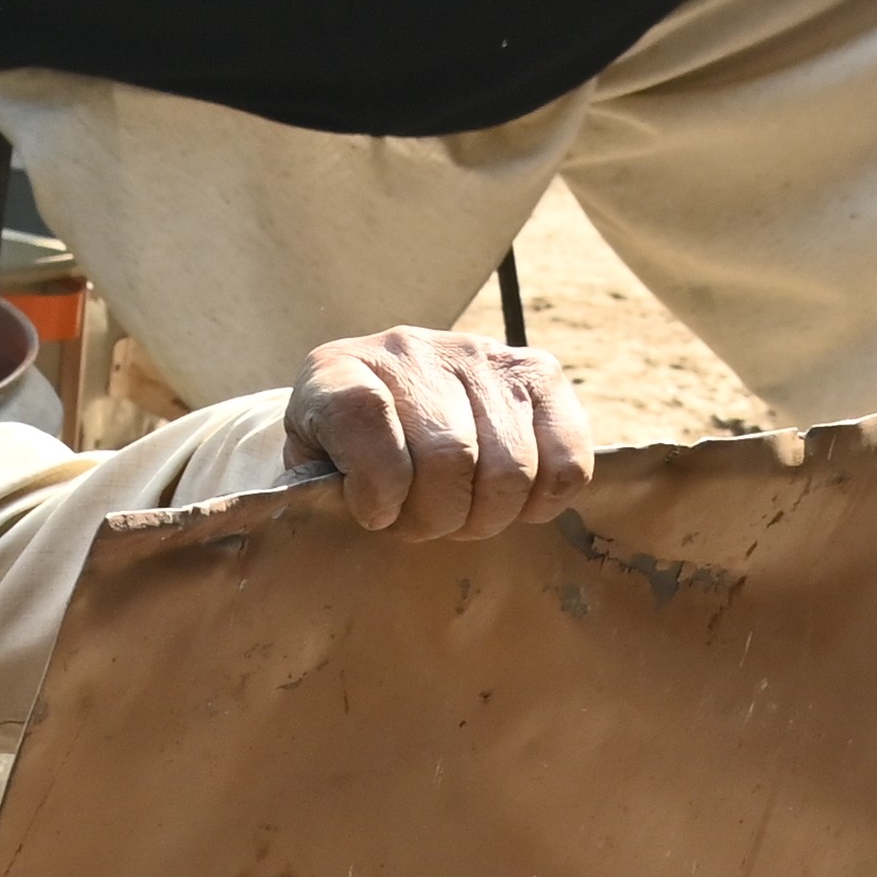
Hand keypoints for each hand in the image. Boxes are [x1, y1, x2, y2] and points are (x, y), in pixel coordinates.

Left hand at [288, 325, 595, 540]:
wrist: (381, 401)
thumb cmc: (341, 459)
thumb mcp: (308, 475)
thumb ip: (315, 496)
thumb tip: (357, 516)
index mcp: (337, 373)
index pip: (363, 418)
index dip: (376, 488)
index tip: (374, 515)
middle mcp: (411, 351)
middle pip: (450, 457)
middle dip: (437, 518)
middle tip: (423, 525)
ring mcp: (481, 354)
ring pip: (510, 468)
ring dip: (486, 516)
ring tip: (462, 514)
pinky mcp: (539, 373)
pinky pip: (567, 460)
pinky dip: (541, 501)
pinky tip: (510, 502)